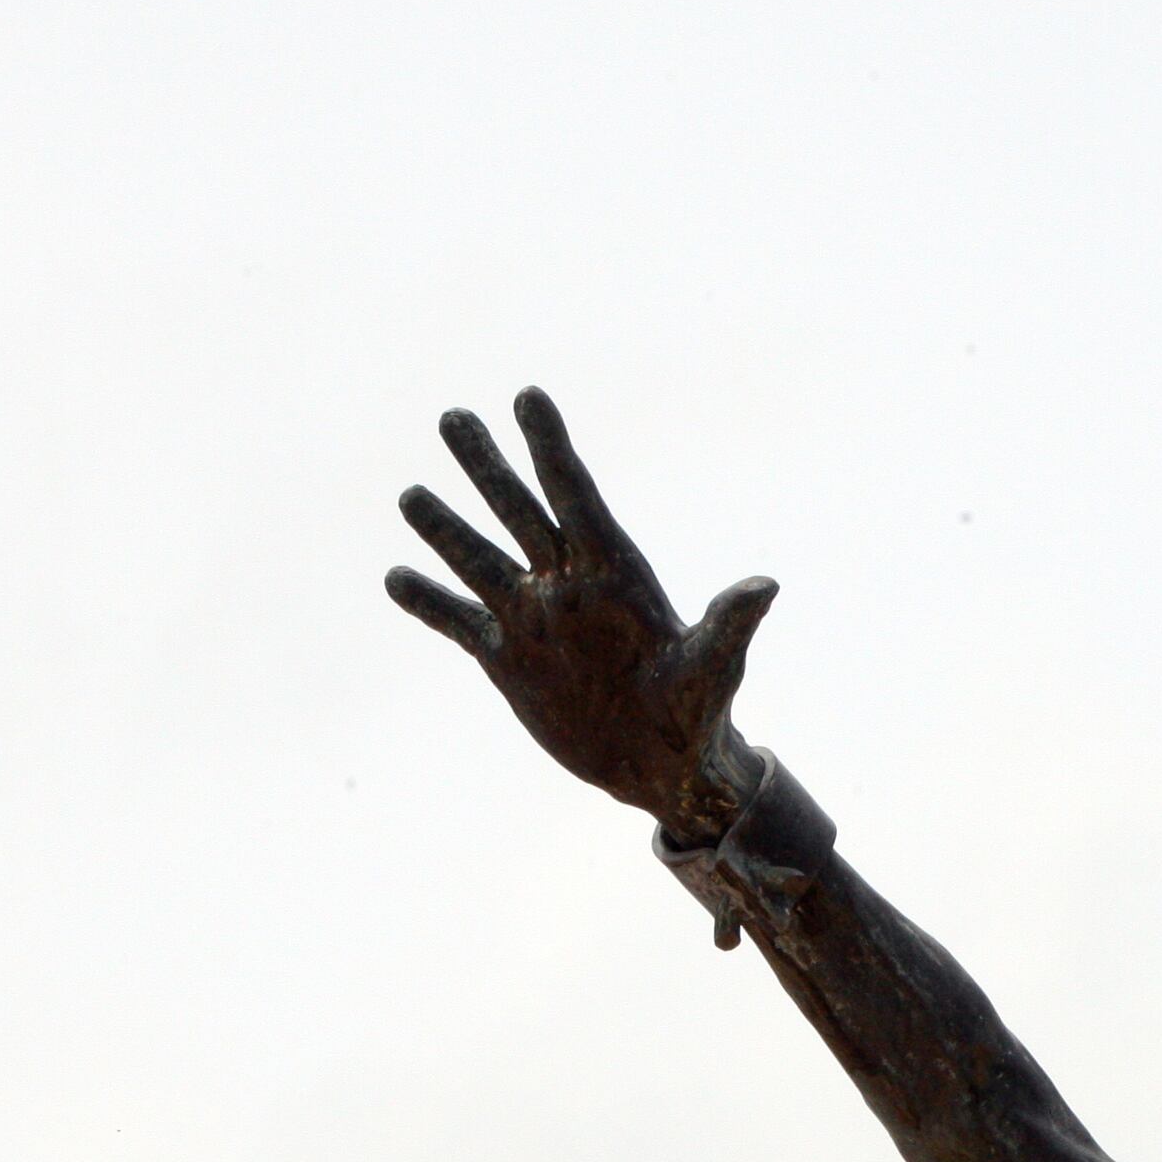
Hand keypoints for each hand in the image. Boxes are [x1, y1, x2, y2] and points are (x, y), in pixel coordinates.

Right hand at [384, 387, 781, 835]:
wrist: (662, 766)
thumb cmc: (699, 711)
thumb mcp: (712, 667)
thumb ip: (728, 624)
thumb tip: (765, 587)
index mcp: (612, 572)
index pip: (574, 494)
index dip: (550, 446)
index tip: (527, 396)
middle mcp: (565, 584)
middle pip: (517, 509)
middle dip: (484, 465)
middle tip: (453, 417)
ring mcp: (532, 618)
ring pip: (477, 558)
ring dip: (444, 527)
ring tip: (410, 494)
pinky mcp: (508, 658)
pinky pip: (458, 621)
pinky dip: (429, 602)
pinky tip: (396, 577)